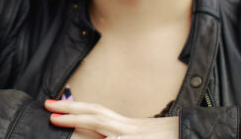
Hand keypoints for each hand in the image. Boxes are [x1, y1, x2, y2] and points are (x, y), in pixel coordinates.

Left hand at [45, 99, 178, 138]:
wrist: (193, 134)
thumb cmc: (171, 138)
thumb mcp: (144, 138)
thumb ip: (124, 136)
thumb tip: (107, 137)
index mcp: (127, 126)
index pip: (98, 114)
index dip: (77, 110)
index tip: (57, 109)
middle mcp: (127, 127)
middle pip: (95, 114)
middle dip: (69, 110)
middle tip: (47, 106)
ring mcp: (132, 135)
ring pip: (101, 123)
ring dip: (78, 119)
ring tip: (56, 119)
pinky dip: (106, 138)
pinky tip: (93, 136)